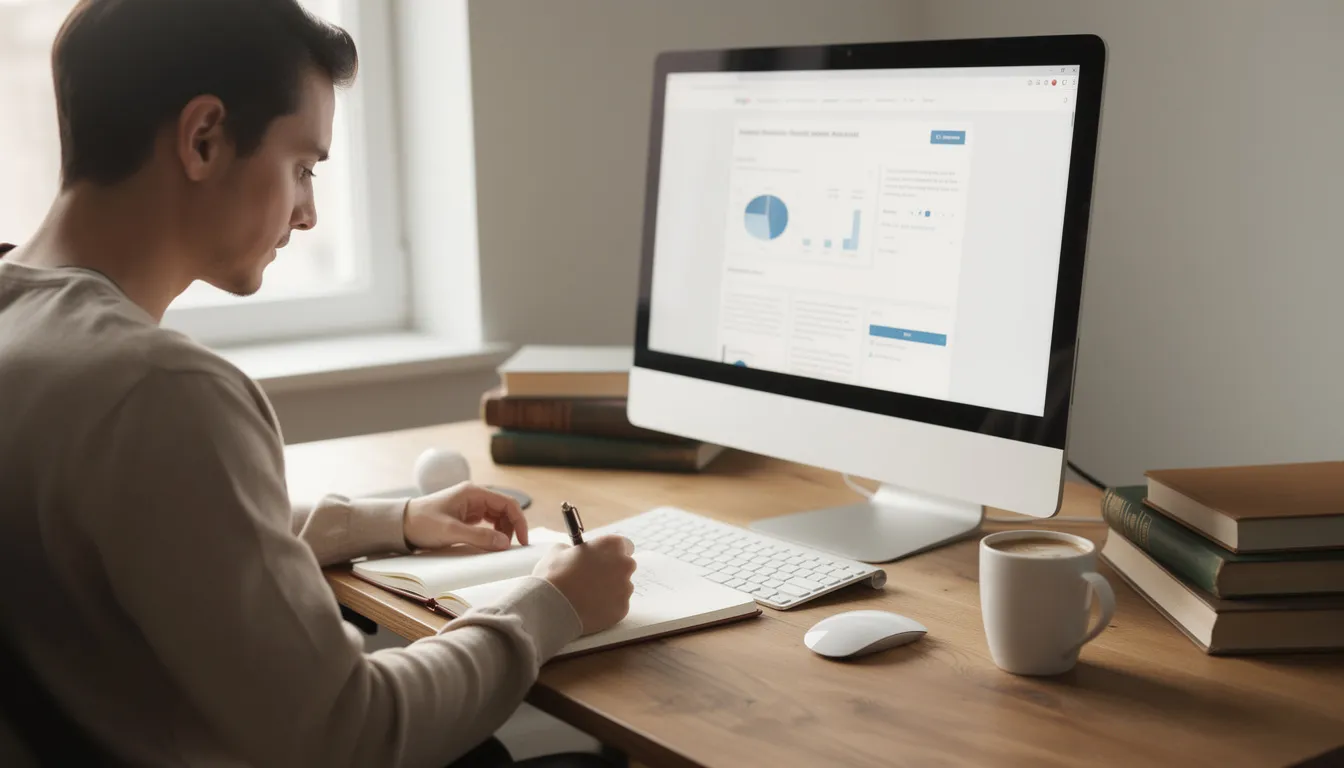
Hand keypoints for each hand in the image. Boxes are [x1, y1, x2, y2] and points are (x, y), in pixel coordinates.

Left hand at [403, 482, 527, 550]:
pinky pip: (487, 523)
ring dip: (502, 531)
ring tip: (498, 548)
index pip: (507, 503)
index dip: (519, 521)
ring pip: (497, 517)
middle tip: (510, 548)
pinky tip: (489, 543)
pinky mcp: (466, 515)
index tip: (522, 541)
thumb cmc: (423, 523)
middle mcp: (475, 496)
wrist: (400, 525)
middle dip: (511, 528)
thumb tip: (505, 543)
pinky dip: (492, 533)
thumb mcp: (451, 532)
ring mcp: (470, 505)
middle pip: (505, 509)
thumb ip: (479, 537)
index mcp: (473, 493)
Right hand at [533, 535, 636, 633]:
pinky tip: (589, 609)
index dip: (612, 552)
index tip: (603, 558)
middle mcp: (624, 565)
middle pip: (625, 567)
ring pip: (622, 588)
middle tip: (593, 579)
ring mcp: (625, 589)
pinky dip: (606, 608)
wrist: (551, 607)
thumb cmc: (553, 575)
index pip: (624, 545)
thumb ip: (574, 549)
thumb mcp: (559, 551)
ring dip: (609, 590)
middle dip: (613, 571)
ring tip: (587, 597)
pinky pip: (617, 606)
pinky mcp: (622, 610)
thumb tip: (574, 554)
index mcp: (611, 545)